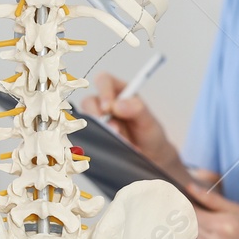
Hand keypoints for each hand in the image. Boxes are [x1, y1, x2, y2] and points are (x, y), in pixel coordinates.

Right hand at [80, 72, 190, 186]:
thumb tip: (118, 104)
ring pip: (86, 120)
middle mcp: (106, 104)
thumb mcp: (150, 121)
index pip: (104, 81)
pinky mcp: (96, 135)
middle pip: (89, 101)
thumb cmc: (150, 135)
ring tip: (118, 140)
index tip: (108, 107)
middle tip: (111, 128)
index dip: (103, 91)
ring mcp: (99, 121)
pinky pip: (88, 136)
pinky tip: (111, 147)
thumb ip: (137, 110)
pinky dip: (97, 141)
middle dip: (96, 115)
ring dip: (99, 130)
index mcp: (120, 92)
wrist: (151, 158)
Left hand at [187, 181, 238, 238]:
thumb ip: (212, 200)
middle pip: (194, 229)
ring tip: (225, 233)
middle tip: (215, 218)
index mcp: (222, 227)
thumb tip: (192, 189)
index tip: (189, 203)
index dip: (190, 208)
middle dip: (200, 221)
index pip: (193, 215)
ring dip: (205, 236)